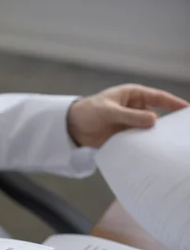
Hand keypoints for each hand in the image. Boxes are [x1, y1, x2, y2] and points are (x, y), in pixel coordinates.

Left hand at [67, 84, 188, 147]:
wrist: (72, 127)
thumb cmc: (88, 111)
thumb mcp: (108, 112)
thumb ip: (129, 116)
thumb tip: (154, 119)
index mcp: (133, 95)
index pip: (158, 97)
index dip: (174, 103)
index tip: (188, 109)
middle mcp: (135, 109)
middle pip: (159, 115)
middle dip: (170, 123)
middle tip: (184, 133)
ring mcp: (132, 124)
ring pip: (151, 130)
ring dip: (158, 138)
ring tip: (173, 147)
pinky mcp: (127, 137)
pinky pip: (141, 141)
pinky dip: (147, 147)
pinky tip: (155, 155)